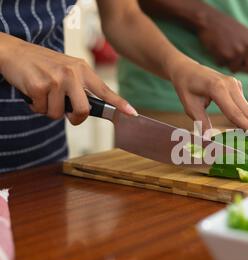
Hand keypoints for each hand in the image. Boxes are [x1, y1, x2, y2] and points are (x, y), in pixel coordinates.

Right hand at [0, 34, 136, 124]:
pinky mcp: (39, 85)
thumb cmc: (44, 65)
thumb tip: (89, 110)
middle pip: (83, 111)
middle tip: (66, 112)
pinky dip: (35, 106)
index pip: (105, 90)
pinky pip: (41, 110)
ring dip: (49, 109)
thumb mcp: (68, 70)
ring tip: (44, 92)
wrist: (15, 52)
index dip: (119, 104)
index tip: (132, 114)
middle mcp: (72, 73)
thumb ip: (80, 87)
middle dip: (74, 118)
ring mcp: (56, 79)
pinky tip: (33, 90)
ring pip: (58, 114)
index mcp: (83, 70)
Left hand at [168, 55, 247, 149]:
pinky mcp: (238, 88)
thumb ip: (202, 123)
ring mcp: (236, 85)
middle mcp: (231, 85)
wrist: (187, 69)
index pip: (235, 112)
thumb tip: (209, 142)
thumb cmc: (186, 87)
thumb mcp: (189, 106)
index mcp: (218, 88)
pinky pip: (245, 107)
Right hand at [197, 10, 247, 82]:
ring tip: (224, 48)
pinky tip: (218, 49)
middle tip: (234, 56)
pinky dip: (220, 60)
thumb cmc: (226, 28)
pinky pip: (224, 66)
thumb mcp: (245, 35)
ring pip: (236, 69)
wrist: (209, 20)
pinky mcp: (226, 55)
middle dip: (243, 68)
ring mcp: (238, 51)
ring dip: (229, 63)